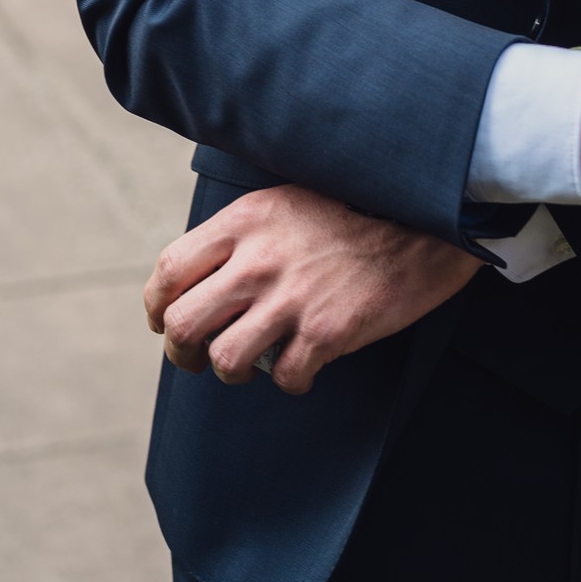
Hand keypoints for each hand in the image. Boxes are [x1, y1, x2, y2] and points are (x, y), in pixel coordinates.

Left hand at [143, 185, 481, 394]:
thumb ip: (243, 234)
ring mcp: (293, 297)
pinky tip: (305, 368)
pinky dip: (291, 380)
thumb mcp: (286, 201)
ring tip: (252, 365)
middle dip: (183, 352)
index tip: (164, 322)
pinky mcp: (327, 331)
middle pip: (183, 322)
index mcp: (246, 219)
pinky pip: (283, 377)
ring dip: (232, 371)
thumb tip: (201, 278)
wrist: (423, 225)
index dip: (157, 307)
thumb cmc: (354, 212)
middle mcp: (260, 258)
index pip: (169, 270)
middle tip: (200, 357)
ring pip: (225, 359)